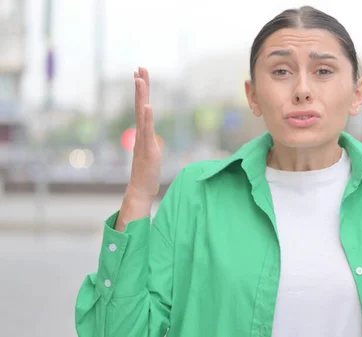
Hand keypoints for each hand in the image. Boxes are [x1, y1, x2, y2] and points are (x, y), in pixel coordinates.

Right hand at [127, 67, 162, 200]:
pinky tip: (148, 106)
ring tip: (140, 79)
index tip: (140, 73)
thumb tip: (151, 133)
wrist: (140, 188)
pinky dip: (147, 118)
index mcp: (144, 132)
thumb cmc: (147, 171)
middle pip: (141, 104)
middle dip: (141, 86)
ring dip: (141, 96)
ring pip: (142, 114)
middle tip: (139, 67)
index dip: (142, 90)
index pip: (143, 106)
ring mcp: (143, 140)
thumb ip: (150, 139)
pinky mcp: (148, 149)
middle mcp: (141, 133)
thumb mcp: (152, 150)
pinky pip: (147, 131)